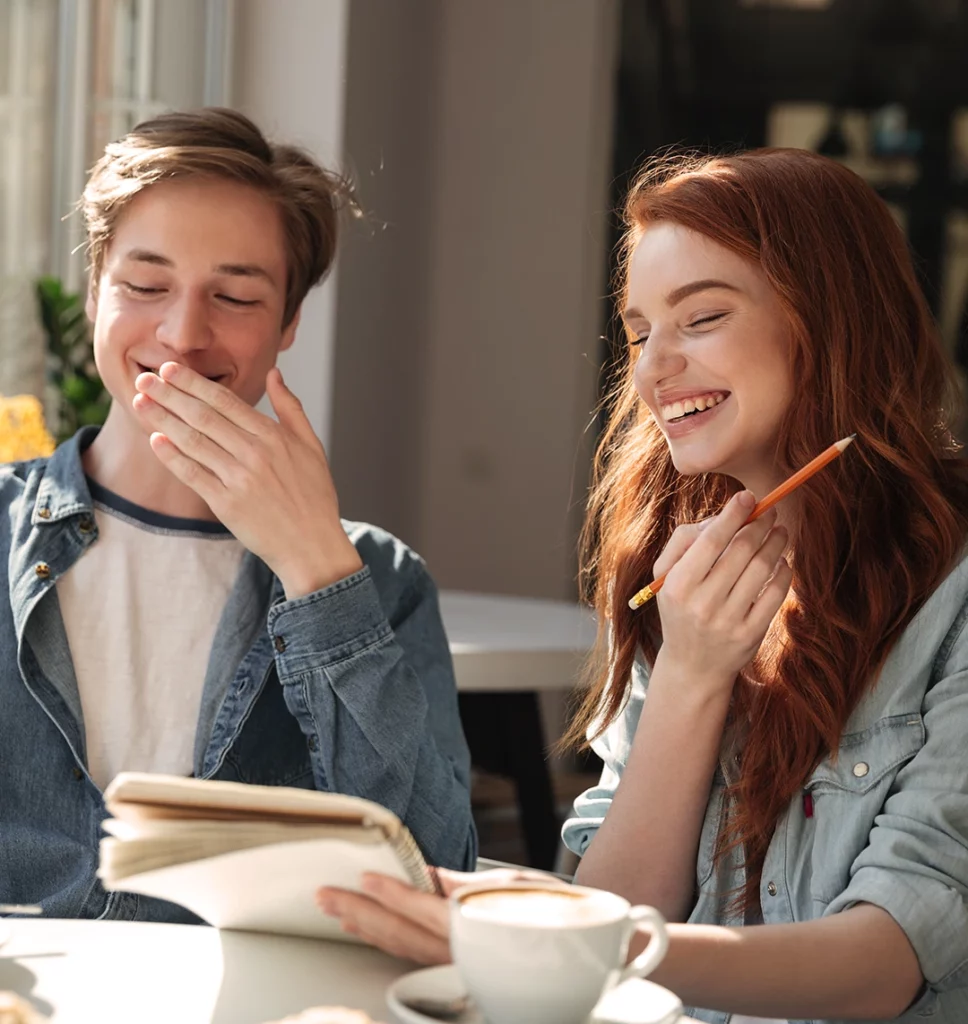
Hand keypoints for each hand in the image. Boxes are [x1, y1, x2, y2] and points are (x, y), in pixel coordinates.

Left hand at [133, 362, 362, 598]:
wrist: (312, 545)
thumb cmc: (314, 495)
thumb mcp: (312, 445)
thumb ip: (290, 407)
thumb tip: (274, 374)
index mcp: (274, 436)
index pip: (225, 401)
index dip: (194, 383)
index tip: (170, 369)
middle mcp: (255, 453)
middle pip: (203, 416)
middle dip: (170, 394)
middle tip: (144, 378)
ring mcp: (239, 479)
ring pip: (193, 441)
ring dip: (163, 419)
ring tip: (141, 402)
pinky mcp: (227, 504)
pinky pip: (193, 475)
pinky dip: (172, 457)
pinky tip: (155, 440)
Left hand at [317, 867, 555, 963]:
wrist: (570, 949)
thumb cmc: (547, 913)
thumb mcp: (514, 888)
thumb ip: (467, 885)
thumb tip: (431, 876)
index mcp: (476, 927)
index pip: (425, 909)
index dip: (392, 894)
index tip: (365, 878)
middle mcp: (459, 952)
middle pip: (400, 933)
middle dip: (359, 913)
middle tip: (326, 895)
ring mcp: (452, 965)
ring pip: (399, 948)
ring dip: (363, 927)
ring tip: (333, 909)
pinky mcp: (449, 967)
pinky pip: (408, 955)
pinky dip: (382, 940)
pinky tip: (363, 928)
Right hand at [651, 490, 791, 691]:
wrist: (692, 666)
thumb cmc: (681, 608)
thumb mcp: (667, 578)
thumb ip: (685, 543)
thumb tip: (723, 518)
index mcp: (677, 586)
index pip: (710, 541)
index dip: (732, 515)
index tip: (747, 496)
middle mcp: (701, 604)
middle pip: (740, 551)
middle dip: (759, 525)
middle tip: (769, 512)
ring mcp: (727, 621)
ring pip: (761, 569)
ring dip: (776, 544)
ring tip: (780, 532)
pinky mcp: (750, 635)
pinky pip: (774, 595)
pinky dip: (784, 572)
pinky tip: (783, 562)